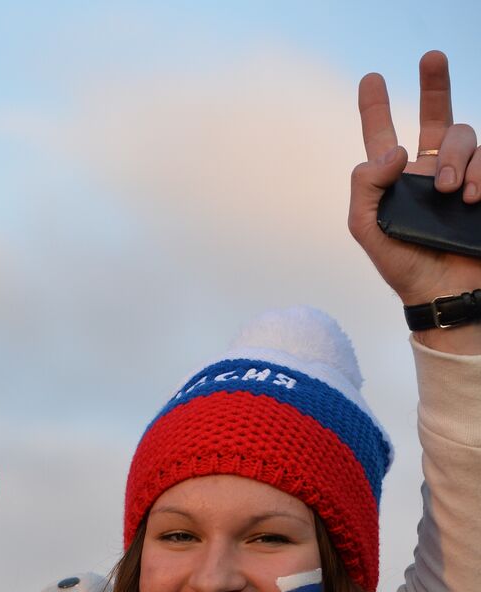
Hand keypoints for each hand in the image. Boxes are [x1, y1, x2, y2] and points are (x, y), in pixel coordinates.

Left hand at [349, 51, 480, 310]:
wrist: (445, 292)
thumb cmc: (403, 266)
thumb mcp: (366, 230)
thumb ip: (365, 187)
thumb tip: (391, 149)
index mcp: (395, 179)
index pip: (382, 135)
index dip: (376, 107)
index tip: (370, 78)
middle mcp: (430, 171)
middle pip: (436, 117)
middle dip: (434, 84)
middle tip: (431, 57)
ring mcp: (463, 177)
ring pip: (465, 136)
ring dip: (457, 157)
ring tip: (451, 191)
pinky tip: (473, 197)